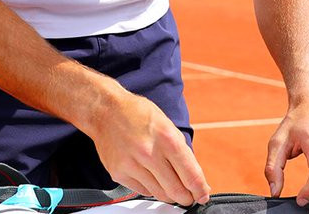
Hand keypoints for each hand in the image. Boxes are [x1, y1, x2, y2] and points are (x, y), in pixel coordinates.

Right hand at [87, 89, 210, 205]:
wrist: (106, 110)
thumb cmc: (138, 114)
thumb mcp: (167, 125)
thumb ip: (181, 151)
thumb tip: (194, 176)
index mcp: (167, 138)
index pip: (191, 175)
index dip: (200, 190)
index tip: (202, 195)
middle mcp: (149, 153)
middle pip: (176, 191)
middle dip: (187, 198)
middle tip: (190, 197)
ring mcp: (132, 164)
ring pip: (159, 194)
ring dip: (170, 195)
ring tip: (172, 187)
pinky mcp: (118, 173)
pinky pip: (142, 191)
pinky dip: (151, 188)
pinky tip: (152, 177)